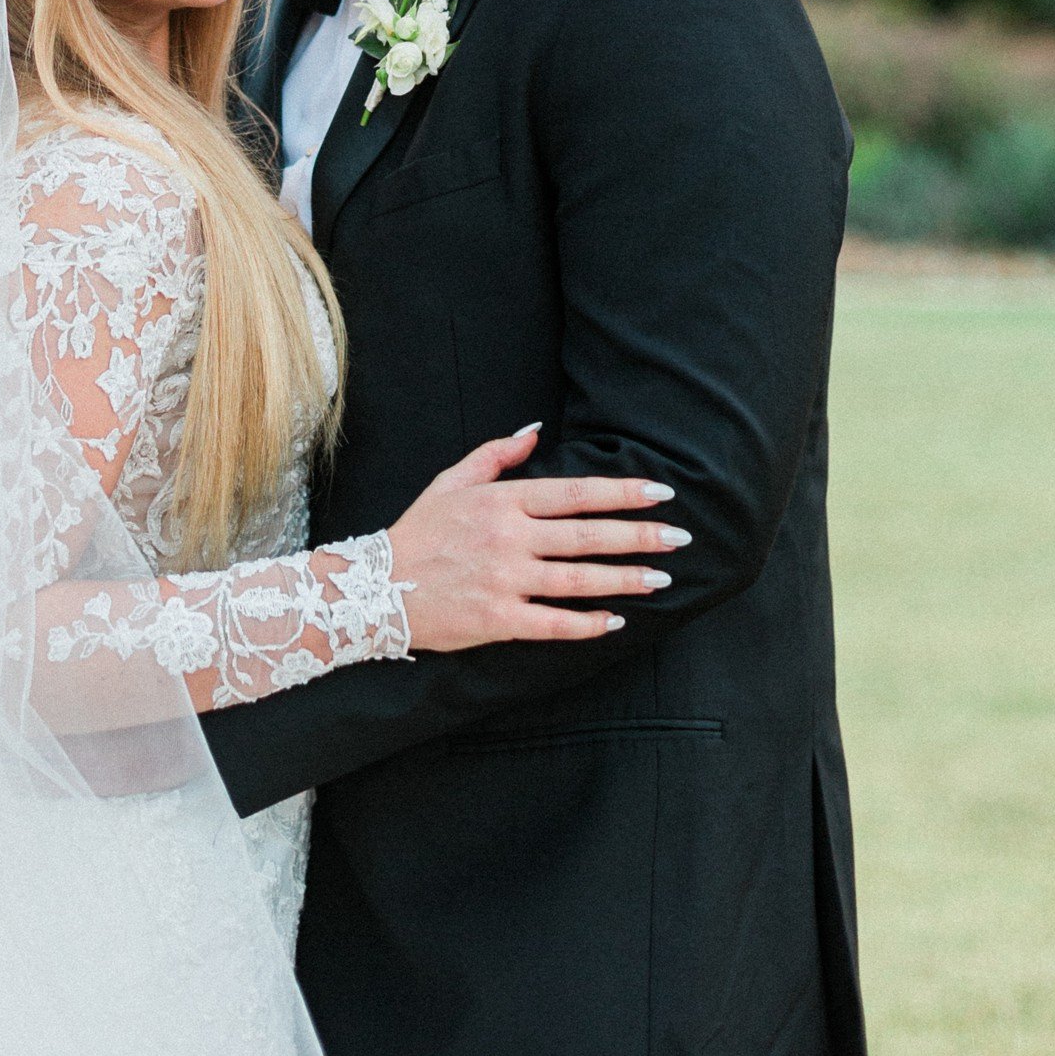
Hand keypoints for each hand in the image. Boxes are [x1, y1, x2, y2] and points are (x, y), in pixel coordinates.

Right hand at [386, 425, 687, 650]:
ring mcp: (504, 581)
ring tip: (662, 578)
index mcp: (501, 502)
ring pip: (578, 580)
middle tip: (680, 538)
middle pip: (587, 535)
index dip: (622, 493)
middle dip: (639, 536)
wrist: (375, 587)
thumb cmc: (419, 532)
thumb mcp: (451, 482)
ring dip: (625, 579)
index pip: (575, 493)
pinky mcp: (498, 620)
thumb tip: (534, 432)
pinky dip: (587, 623)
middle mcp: (508, 539)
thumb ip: (495, 456)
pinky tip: (615, 621)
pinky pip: (553, 623)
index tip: (660, 493)